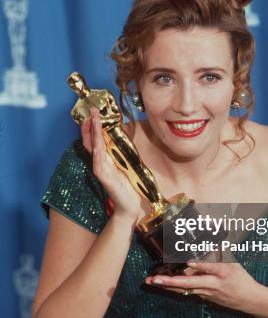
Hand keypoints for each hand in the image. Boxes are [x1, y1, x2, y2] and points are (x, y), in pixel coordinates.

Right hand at [80, 107, 143, 221]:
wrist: (128, 206)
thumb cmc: (127, 186)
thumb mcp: (125, 165)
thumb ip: (120, 153)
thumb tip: (122, 136)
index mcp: (105, 159)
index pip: (95, 140)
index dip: (92, 127)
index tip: (93, 113)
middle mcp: (100, 163)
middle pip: (91, 141)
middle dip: (90, 125)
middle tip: (91, 111)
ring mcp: (101, 171)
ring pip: (94, 149)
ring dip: (93, 134)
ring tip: (92, 121)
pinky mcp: (105, 180)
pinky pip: (99, 165)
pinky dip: (97, 154)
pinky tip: (96, 146)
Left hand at [145, 256, 260, 313]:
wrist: (249, 300)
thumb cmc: (241, 279)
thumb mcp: (234, 262)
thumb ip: (221, 251)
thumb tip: (212, 239)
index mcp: (224, 272)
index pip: (211, 267)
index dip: (200, 264)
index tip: (188, 261)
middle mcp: (213, 284)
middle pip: (190, 283)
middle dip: (171, 281)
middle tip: (156, 279)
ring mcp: (207, 293)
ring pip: (184, 289)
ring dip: (167, 286)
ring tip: (151, 281)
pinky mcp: (204, 297)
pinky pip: (186, 292)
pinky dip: (173, 288)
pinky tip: (161, 285)